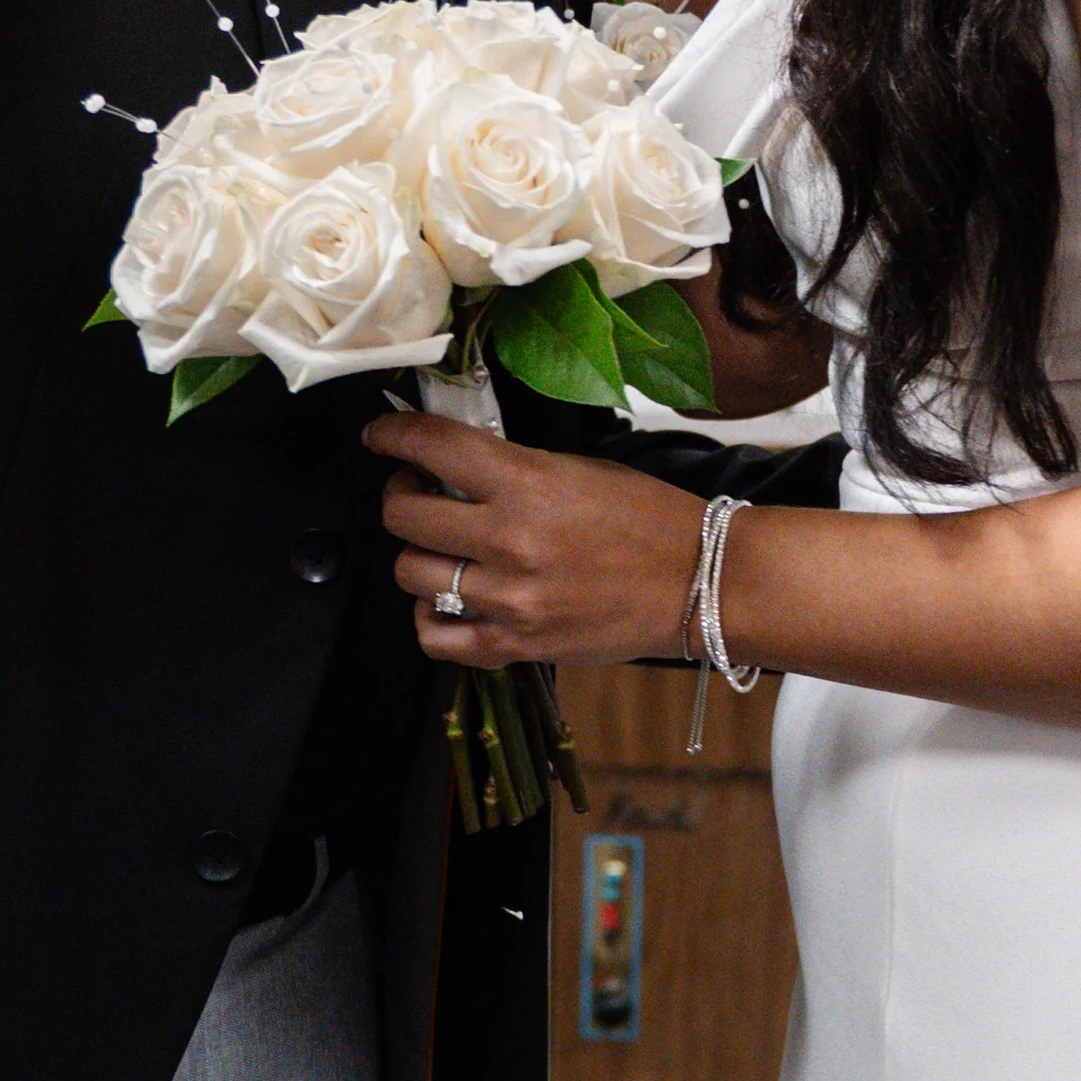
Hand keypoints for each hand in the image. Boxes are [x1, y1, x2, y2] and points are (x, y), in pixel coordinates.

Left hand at [367, 410, 702, 667]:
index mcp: (527, 483)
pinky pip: (437, 638)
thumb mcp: (578, 470)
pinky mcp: (517, 646)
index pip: (429, 446)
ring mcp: (509, 599)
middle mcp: (509, 540)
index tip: (380, 435)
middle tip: (419, 491)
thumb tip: (452, 463)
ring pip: (411, 573)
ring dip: (418, 554)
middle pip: (402, 515)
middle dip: (401, 495)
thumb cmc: (648, 520)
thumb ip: (511, 468)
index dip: (391, 435)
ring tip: (443, 547)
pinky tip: (450, 601)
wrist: (700, 582)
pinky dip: (431, 618)